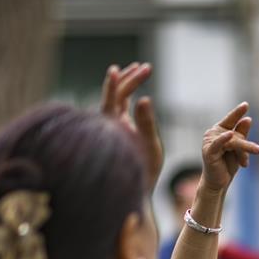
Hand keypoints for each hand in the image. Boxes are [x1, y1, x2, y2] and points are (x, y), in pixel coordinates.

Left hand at [101, 62, 162, 192]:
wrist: (136, 191)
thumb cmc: (143, 173)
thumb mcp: (150, 148)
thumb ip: (146, 122)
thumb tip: (144, 98)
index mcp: (113, 129)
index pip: (112, 101)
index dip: (115, 85)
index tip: (117, 70)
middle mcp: (108, 125)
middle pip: (115, 95)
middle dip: (130, 80)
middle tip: (147, 68)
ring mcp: (112, 127)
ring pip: (116, 99)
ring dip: (127, 83)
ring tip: (140, 69)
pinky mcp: (117, 130)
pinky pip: (118, 107)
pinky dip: (126, 95)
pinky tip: (134, 90)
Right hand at [201, 102, 258, 193]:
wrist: (218, 183)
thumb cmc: (227, 165)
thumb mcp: (239, 149)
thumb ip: (241, 135)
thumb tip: (248, 119)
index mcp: (220, 130)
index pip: (231, 119)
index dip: (238, 112)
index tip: (246, 104)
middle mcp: (213, 133)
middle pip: (236, 134)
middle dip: (246, 146)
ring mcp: (209, 141)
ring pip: (232, 141)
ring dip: (243, 151)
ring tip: (247, 161)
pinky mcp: (208, 151)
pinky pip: (219, 143)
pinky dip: (224, 139)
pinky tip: (229, 134)